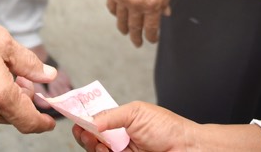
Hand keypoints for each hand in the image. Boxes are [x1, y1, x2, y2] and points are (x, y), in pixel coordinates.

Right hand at [71, 101, 202, 150]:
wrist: (186, 148)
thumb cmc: (167, 127)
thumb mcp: (136, 112)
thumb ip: (111, 115)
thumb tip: (90, 120)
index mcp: (119, 121)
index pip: (94, 120)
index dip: (82, 119)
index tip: (74, 119)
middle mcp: (117, 137)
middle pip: (90, 138)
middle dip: (83, 134)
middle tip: (84, 133)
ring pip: (95, 151)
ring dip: (91, 146)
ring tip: (98, 144)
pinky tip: (105, 151)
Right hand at [106, 0, 170, 45]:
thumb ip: (164, 0)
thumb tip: (165, 14)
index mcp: (152, 2)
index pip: (151, 28)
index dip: (152, 37)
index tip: (152, 40)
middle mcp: (136, 3)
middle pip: (135, 28)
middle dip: (137, 38)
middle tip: (138, 43)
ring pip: (122, 22)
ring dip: (125, 30)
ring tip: (127, 33)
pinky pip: (113, 9)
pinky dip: (116, 14)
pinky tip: (119, 15)